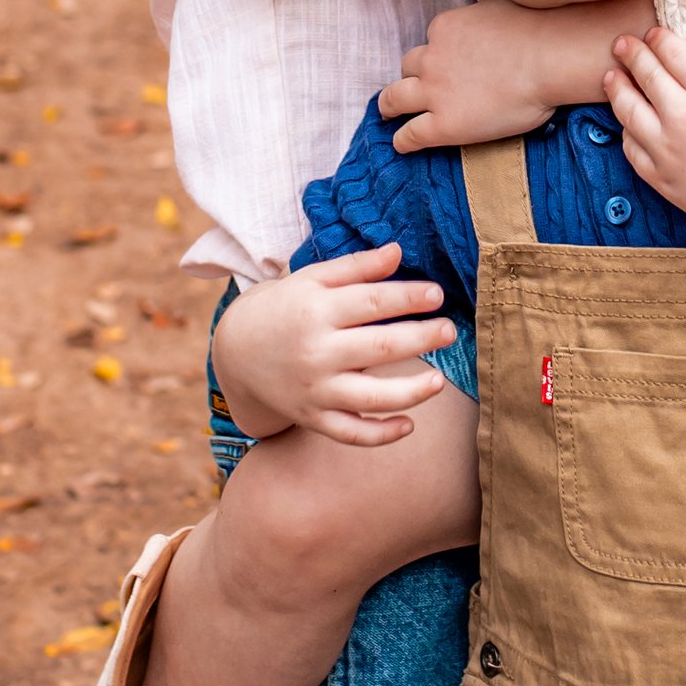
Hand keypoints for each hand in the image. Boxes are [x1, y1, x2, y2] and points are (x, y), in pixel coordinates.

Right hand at [210, 244, 457, 447]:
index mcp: (316, 311)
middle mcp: (316, 352)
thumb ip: (356, 266)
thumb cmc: (284, 308)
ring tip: (438, 381)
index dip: (408, 297)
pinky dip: (380, 435)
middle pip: (378, 348)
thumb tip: (398, 251)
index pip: (372, 303)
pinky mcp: (314, 417)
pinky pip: (351, 433)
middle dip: (420, 339)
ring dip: (409, 392)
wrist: (236, 352)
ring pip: (370, 398)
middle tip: (449, 331)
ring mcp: (315, 389)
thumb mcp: (311, 279)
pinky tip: (408, 425)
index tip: (437, 294)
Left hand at [381, 0, 563, 154]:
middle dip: (411, 76)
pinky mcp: (443, 124)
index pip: (433, 41)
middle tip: (415, 88)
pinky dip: (403, 141)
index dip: (439, 53)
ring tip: (390, 115)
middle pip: (408, 67)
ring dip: (390, 106)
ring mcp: (435, 92)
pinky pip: (411, 135)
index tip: (448, 64)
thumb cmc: (538, 28)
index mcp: (446, 28)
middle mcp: (433, 58)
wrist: (552, 58)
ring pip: (395, 99)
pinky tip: (403, 145)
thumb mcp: (505, 1)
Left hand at [602, 22, 685, 241]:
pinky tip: (627, 123)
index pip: (673, 54)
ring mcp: (668, 149)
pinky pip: (632, 149)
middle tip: (623, 43)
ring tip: (611, 76)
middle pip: (647, 75)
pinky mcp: (662, 178)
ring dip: (618, 88)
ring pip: (629, 110)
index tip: (653, 33)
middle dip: (633, 54)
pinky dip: (626, 131)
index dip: (660, 39)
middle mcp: (683, 117)